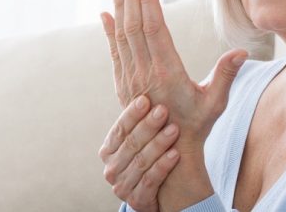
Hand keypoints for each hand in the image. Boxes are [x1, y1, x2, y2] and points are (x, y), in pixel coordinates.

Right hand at [99, 95, 179, 211]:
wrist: (164, 194)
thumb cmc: (155, 158)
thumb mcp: (146, 139)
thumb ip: (144, 118)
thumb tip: (147, 85)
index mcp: (109, 149)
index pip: (120, 129)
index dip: (132, 114)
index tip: (146, 99)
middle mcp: (111, 167)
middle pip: (130, 143)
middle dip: (148, 126)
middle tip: (163, 110)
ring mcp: (122, 185)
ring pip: (141, 162)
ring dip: (158, 144)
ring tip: (175, 129)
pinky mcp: (137, 201)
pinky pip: (150, 181)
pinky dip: (163, 166)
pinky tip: (175, 154)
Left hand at [100, 0, 247, 150]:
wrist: (170, 154)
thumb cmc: (198, 126)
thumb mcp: (216, 103)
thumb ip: (226, 75)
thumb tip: (241, 51)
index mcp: (167, 73)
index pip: (154, 29)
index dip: (149, 2)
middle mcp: (144, 74)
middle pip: (134, 26)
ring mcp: (130, 79)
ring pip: (122, 36)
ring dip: (119, 6)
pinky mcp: (123, 85)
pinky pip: (115, 52)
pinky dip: (109, 31)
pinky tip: (105, 14)